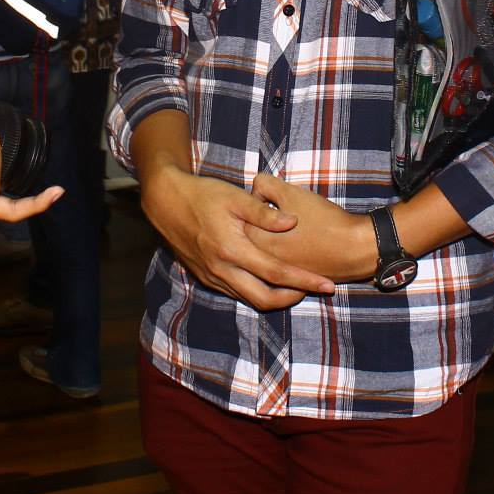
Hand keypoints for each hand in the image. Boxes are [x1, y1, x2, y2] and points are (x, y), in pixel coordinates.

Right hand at [141, 164, 334, 310]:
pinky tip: (269, 281)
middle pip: (264, 299)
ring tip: (298, 286)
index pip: (276, 274)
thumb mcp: (234, 197)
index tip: (327, 285)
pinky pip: (236, 293)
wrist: (165, 202)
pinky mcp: (206, 277)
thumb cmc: (202, 194)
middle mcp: (222, 270)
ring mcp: (212, 277)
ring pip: (249, 299)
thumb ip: (264, 213)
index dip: (305, 281)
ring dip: (275, 296)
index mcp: (232, 250)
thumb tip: (293, 222)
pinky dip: (256, 291)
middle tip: (316, 289)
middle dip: (293, 298)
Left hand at [248, 173, 376, 283]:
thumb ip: (265, 185)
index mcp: (255, 239)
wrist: (355, 249)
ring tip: (299, 229)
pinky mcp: (293, 282)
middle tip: (291, 214)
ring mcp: (277, 275)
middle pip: (254, 233)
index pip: (244, 215)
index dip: (262, 203)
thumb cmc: (323, 220)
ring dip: (277, 237)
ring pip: (268, 249)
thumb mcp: (291, 193)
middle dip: (267, 222)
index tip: (279, 202)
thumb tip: (256, 188)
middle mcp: (260, 261)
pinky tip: (306, 243)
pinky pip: (283, 263)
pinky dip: (290, 252)